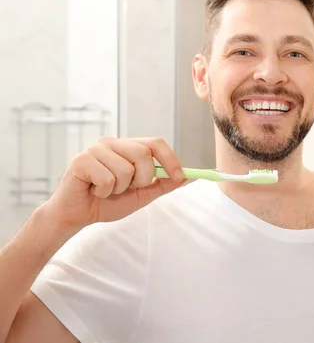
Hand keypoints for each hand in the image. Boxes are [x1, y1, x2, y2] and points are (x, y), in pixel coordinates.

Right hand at [44, 136, 185, 231]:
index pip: (155, 143)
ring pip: (125, 169)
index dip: (170, 159)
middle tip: (128, 189)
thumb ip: (163, 184)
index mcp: (127, 147)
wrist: (78, 215)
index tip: (179, 176)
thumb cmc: (107, 202)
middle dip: (142, 178)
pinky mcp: (81, 160)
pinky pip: (107, 178)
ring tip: (107, 191)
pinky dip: (104, 192)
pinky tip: (94, 192)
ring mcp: (95, 149)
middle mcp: (112, 143)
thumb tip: (189, 177)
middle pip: (143, 153)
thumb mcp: (142, 194)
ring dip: (120, 189)